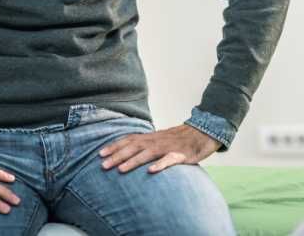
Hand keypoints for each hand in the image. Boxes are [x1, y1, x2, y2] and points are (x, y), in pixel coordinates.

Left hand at [99, 124, 220, 173]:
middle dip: (117, 156)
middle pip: (133, 147)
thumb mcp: (159, 139)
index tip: (100, 154)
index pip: (128, 140)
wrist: (203, 133)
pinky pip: (169, 160)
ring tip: (121, 170)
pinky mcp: (181, 155)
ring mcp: (168, 147)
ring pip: (148, 153)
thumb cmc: (178, 139)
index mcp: (150, 137)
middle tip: (103, 165)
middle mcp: (156, 141)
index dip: (114, 146)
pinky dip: (160, 165)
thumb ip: (145, 145)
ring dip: (133, 161)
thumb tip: (128, 151)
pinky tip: (151, 171)